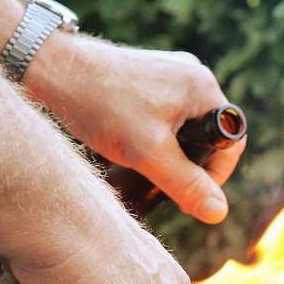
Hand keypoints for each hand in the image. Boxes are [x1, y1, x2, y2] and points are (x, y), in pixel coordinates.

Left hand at [23, 34, 244, 223]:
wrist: (52, 70)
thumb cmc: (100, 104)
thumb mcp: (148, 153)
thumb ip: (186, 184)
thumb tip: (219, 213)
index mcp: (203, 87)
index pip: (231, 141)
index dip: (215, 176)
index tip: (189, 196)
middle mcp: (191, 76)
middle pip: (207, 135)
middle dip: (189, 165)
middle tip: (162, 185)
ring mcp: (169, 75)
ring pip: (184, 128)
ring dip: (169, 153)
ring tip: (142, 165)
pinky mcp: (146, 79)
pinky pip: (165, 116)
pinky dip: (153, 137)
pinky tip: (129, 146)